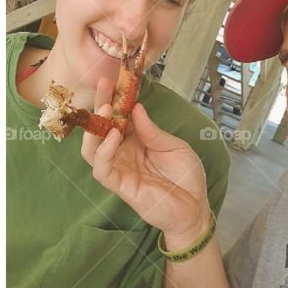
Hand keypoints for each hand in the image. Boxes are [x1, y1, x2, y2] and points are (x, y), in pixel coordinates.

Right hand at [81, 79, 211, 246]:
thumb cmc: (186, 177)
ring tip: (107, 111)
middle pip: (100, 129)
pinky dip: (103, 152)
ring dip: (95, 129)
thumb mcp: (173, 146)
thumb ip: (152, 131)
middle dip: (99, 107)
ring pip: (92, 149)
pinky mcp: (120, 186)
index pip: (117, 117)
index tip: (110, 79)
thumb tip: (135, 108)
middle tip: (103, 87)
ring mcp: (119, 169)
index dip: (112, 99)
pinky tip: (113, 137)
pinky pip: (102, 169)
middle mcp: (123, 153)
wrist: (194, 207)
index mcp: (135, 140)